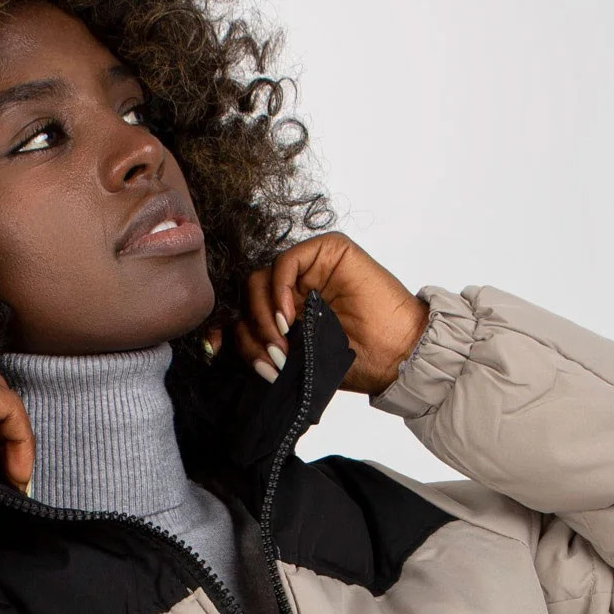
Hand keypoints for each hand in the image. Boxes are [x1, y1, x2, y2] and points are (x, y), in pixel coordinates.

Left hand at [214, 234, 429, 395]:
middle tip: (270, 361)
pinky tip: (289, 318)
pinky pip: (285, 262)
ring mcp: (310, 268)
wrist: (399, 355)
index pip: (241, 312)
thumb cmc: (358, 362)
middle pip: (246, 298)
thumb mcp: (297, 362)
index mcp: (285, 314)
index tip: (214, 352)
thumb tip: (221, 350)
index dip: (223, 330)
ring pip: (259, 280)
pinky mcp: (329, 250)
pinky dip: (279, 290)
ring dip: (263, 316)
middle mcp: (293, 289)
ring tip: (282, 346)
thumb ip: (265, 350)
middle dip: (249, 333)